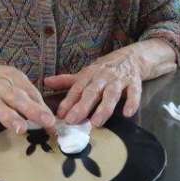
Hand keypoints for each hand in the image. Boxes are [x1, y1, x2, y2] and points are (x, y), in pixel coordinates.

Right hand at [0, 63, 54, 143]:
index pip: (30, 92)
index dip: (42, 107)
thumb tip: (49, 117)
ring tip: (21, 129)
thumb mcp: (13, 81)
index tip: (53, 122)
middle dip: (31, 109)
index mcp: (12, 77)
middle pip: (16, 97)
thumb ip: (30, 96)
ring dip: (9, 117)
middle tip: (46, 122)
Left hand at [44, 40, 176, 126]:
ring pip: (111, 94)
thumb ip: (66, 81)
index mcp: (89, 75)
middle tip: (73, 121)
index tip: (60, 114)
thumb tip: (45, 82)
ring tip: (96, 122)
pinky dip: (132, 103)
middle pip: (92, 92)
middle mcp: (103, 77)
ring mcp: (119, 80)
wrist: (131, 57)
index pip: (77, 89)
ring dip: (103, 108)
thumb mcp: (85, 74)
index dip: (68, 101)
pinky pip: (134, 93)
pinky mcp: (134, 83)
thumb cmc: (104, 70)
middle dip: (82, 106)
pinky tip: (127, 113)